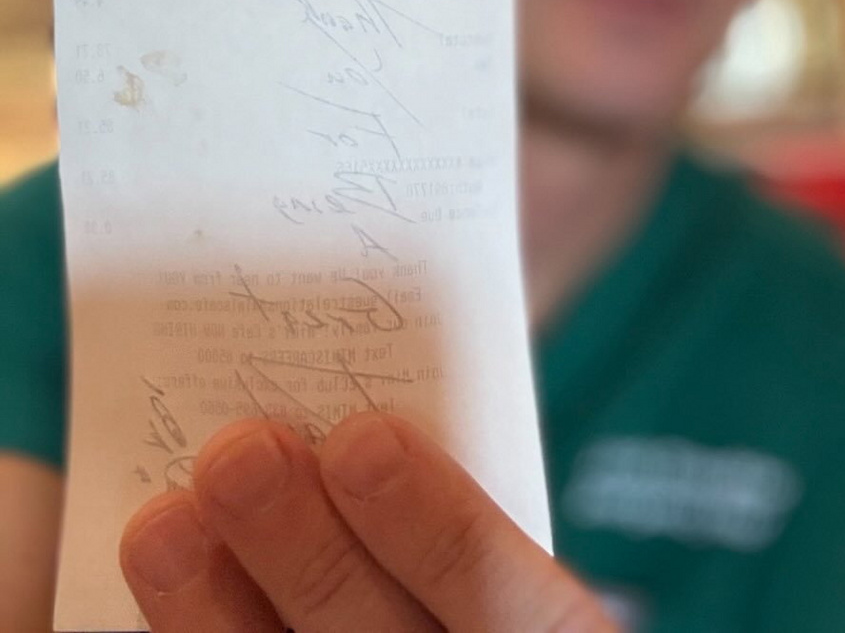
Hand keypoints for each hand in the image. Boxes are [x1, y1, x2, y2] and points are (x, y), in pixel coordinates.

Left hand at [120, 412, 616, 630]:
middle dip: (302, 546)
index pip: (507, 597)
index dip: (436, 520)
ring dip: (213, 609)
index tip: (362, 437)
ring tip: (161, 522)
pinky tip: (157, 587)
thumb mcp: (508, 559)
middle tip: (239, 451)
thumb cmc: (468, 587)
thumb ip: (456, 504)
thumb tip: (348, 412)